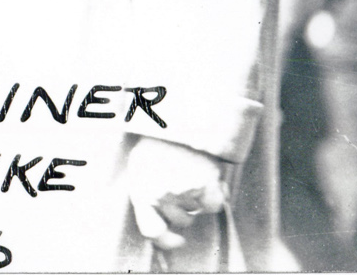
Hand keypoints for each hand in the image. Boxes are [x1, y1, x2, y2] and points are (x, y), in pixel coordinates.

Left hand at [126, 137, 225, 251]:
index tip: (178, 240)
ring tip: (190, 170)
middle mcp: (160, 195)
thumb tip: (164, 231)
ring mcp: (183, 190)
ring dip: (197, 198)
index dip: (166, 241)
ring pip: (197, 212)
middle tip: (181, 179)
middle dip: (183, 207)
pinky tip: (208, 176)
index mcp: (141, 190)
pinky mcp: (205, 184)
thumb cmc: (159, 141)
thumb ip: (147, 196)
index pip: (152, 231)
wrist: (179, 115)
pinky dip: (215, 195)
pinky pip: (214, 205)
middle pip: (180, 221)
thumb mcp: (141, 166)